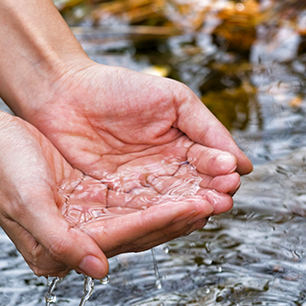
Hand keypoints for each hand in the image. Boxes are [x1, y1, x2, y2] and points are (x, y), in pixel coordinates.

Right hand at [0, 111, 218, 277]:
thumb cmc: (2, 172)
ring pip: (142, 217)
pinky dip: (161, 193)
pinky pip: (134, 201)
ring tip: (213, 194)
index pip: (122, 239)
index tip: (196, 208)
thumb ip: (63, 242)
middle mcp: (76, 244)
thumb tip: (101, 271)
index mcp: (59, 253)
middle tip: (219, 201)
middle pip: (138, 233)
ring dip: (177, 206)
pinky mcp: (90, 201)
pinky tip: (187, 184)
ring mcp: (85, 222)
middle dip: (180, 217)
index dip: (160, 222)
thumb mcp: (29, 205)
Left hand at [21, 61, 252, 221]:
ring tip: (205, 210)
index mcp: (182, 145)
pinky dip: (156, 217)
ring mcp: (139, 186)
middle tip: (223, 199)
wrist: (62, 92)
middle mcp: (164, 169)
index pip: (209, 165)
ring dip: (189, 209)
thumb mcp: (173, 100)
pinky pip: (139, 212)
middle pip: (194, 189)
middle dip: (210, 194)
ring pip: (170, 204)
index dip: (221, 172)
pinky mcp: (113, 199)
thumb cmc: (117, 88)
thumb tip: (243, 162)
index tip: (232, 176)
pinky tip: (171, 216)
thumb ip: (207, 128)